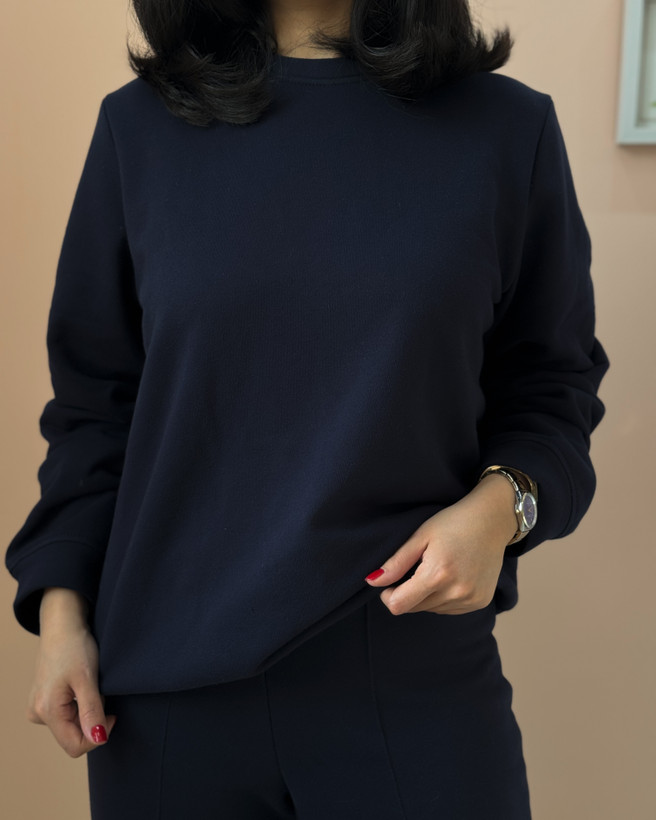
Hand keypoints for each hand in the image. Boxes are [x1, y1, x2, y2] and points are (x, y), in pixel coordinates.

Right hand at [26, 590, 116, 757]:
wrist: (63, 625)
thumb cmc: (74, 647)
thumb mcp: (87, 679)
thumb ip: (91, 711)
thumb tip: (98, 739)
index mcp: (46, 711)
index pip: (75, 746)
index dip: (98, 735)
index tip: (112, 714)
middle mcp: (37, 713)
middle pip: (73, 736)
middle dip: (91, 719)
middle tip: (98, 692)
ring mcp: (38, 707)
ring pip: (70, 725)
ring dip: (86, 711)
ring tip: (88, 685)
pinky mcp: (43, 700)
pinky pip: (66, 714)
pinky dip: (79, 704)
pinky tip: (80, 685)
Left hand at [364, 474, 517, 614]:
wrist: (493, 520)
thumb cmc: (453, 522)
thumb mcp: (420, 536)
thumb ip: (396, 562)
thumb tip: (372, 582)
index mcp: (437, 575)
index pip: (399, 605)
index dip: (388, 596)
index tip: (390, 582)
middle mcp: (456, 592)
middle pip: (414, 608)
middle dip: (407, 593)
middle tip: (416, 568)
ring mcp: (470, 600)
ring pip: (431, 610)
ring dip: (426, 596)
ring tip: (436, 568)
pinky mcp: (480, 602)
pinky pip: (449, 610)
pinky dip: (443, 598)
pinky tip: (450, 576)